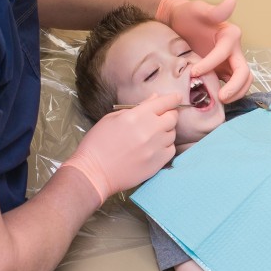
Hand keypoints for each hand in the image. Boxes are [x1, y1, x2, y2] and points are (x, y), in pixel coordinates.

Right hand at [62, 93, 180, 205]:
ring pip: (172, 134)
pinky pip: (171, 149)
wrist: (94, 173)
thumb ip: (137, 107)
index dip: (172, 99)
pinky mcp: (158, 163)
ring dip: (166, 131)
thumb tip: (155, 98)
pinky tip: (154, 148)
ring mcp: (156, 147)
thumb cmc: (98, 143)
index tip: (177, 98)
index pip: (163, 102)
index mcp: (136, 116)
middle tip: (162, 117)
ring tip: (152, 135)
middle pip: (173, 117)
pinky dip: (166, 146)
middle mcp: (150, 130)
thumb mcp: (112, 119)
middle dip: (169, 115)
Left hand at [157, 0, 252, 102]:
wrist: (178, 21)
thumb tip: (231, 1)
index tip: (194, 72)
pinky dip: (227, 93)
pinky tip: (213, 99)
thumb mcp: (199, 9)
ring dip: (235, 93)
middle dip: (235, 86)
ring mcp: (229, 62)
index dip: (211, 64)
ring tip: (219, 100)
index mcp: (231, 36)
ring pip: (242, 81)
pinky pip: (230, 84)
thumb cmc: (187, 14)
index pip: (225, 54)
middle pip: (244, 72)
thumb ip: (215, 10)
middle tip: (220, 97)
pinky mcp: (222, 70)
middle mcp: (234, 50)